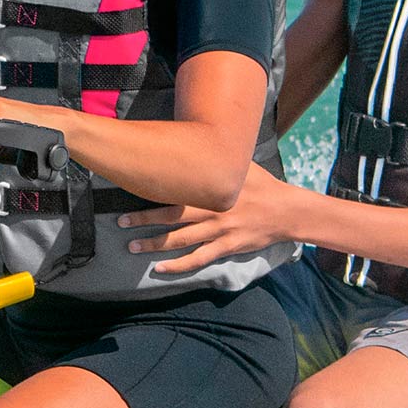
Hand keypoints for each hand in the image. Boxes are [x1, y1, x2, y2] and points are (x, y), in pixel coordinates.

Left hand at [125, 165, 305, 275]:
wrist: (287, 210)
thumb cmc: (263, 184)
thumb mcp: (240, 164)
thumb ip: (218, 158)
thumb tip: (198, 138)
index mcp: (212, 188)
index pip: (175, 189)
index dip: (151, 191)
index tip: (131, 188)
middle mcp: (212, 209)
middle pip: (171, 216)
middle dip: (143, 219)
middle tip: (120, 223)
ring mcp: (219, 230)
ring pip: (180, 240)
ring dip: (154, 244)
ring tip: (132, 246)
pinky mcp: (227, 247)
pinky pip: (198, 259)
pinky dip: (177, 266)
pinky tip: (159, 269)